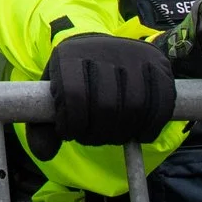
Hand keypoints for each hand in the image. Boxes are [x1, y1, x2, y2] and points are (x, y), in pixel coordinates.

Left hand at [35, 33, 174, 154]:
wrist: (100, 53)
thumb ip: (41, 128)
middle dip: (98, 133)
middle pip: (106, 104)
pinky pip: (160, 103)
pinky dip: (150, 126)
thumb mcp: (51, 99)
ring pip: (135, 106)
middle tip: (93, 138)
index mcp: (68, 54)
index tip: (70, 133)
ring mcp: (132, 53)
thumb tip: (43, 153)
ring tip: (112, 136)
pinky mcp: (157, 62)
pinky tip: (139, 135)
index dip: (72, 124)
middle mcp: (102, 48)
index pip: (73, 95)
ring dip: (124, 132)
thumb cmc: (73, 82)